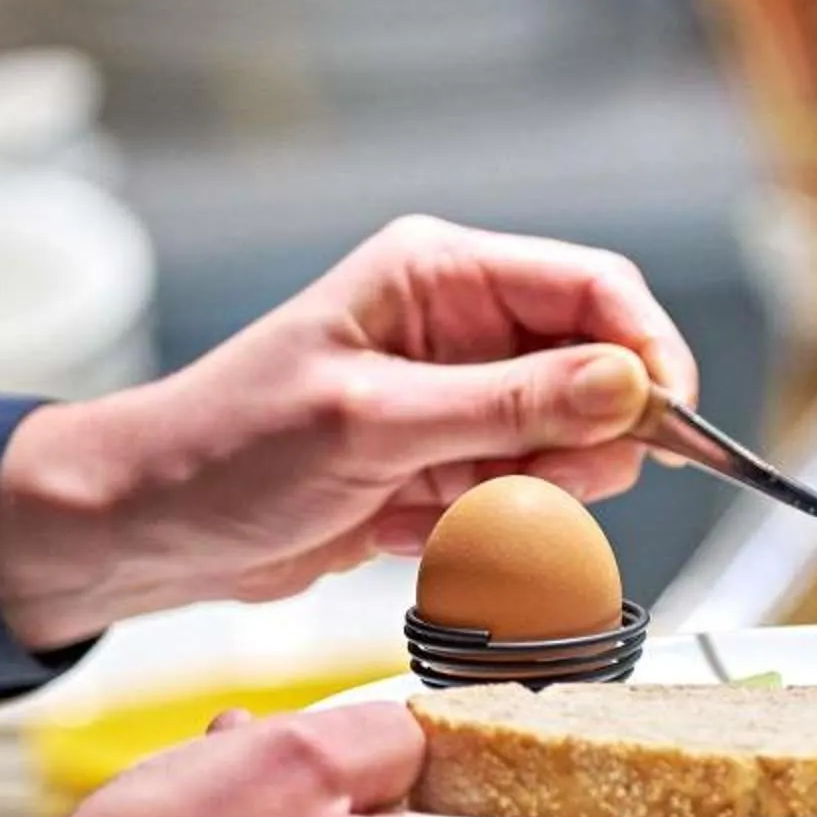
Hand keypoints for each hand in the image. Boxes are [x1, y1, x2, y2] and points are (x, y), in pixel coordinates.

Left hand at [0, 216, 697, 648]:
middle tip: (540, 490)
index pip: (596, 289)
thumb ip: (508, 404)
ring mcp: (459, 402)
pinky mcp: (447, 466)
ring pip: (570, 448)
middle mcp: (462, 329)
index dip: (647, 354)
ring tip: (452, 519)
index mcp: (441, 278)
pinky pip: (523, 500)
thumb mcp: (373, 424)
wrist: (146, 530)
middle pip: (599, 374)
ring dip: (535, 498)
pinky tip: (416, 538)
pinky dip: (493, 533)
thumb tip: (626, 384)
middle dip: (588, 444)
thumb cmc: (226, 451)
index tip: (670, 425)